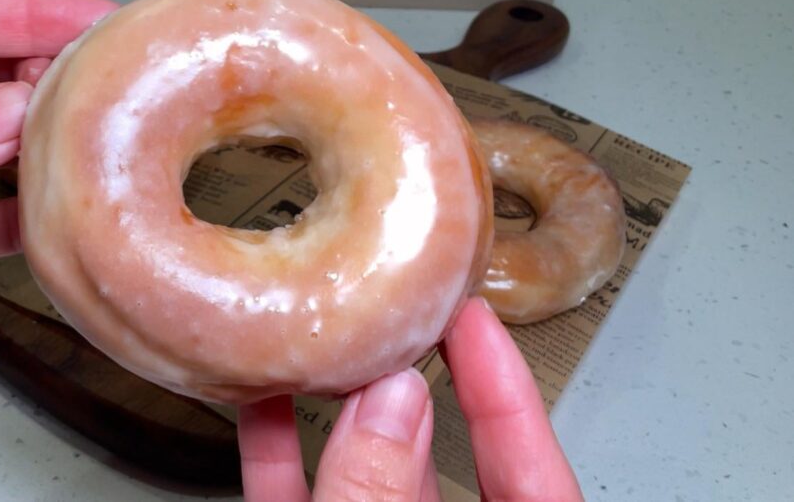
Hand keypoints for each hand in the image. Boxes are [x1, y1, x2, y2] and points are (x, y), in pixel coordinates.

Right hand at [237, 298, 582, 500]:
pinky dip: (277, 449)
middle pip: (437, 458)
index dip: (509, 390)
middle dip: (407, 382)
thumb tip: (388, 405)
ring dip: (335, 409)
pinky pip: (295, 496)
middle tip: (389, 314)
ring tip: (319, 341)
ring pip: (361, 472)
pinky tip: (262, 400)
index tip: (476, 320)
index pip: (536, 475)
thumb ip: (381, 495)